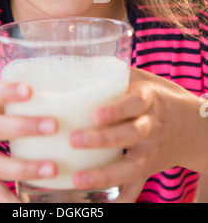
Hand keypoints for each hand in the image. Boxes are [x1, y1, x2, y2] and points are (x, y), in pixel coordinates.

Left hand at [70, 68, 205, 201]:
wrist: (193, 126)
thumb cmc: (160, 97)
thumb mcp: (145, 79)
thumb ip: (117, 72)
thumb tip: (79, 61)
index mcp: (148, 100)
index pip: (134, 104)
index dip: (116, 109)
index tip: (95, 114)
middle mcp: (151, 126)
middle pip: (130, 135)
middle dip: (102, 139)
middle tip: (74, 140)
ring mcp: (151, 150)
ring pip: (131, 166)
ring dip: (105, 174)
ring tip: (78, 179)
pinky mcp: (150, 168)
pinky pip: (138, 186)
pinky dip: (124, 199)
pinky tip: (106, 206)